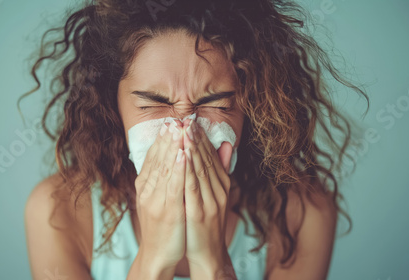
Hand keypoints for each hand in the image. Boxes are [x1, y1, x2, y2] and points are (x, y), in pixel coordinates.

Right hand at [132, 120, 186, 274]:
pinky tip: (183, 154)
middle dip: (167, 137)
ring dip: (172, 146)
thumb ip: (164, 178)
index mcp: (145, 186)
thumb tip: (170, 158)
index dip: (161, 139)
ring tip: (179, 128)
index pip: (153, 157)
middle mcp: (147, 189)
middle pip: (158, 159)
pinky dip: (177, 169)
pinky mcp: (167, 210)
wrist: (157, 254)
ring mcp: (156, 200)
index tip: (169, 122)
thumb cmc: (161, 226)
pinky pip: (173, 186)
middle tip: (174, 118)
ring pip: (165, 168)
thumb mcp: (159, 199)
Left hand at [181, 119, 236, 278]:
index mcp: (222, 184)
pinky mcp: (199, 212)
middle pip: (206, 159)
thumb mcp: (215, 194)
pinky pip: (192, 187)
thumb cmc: (206, 222)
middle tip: (187, 119)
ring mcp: (210, 201)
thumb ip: (219, 170)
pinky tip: (182, 156)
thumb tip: (226, 145)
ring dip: (192, 148)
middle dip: (196, 138)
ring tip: (184, 130)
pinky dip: (187, 170)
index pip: (211, 155)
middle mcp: (218, 190)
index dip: (202, 137)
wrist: (207, 252)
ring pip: (200, 169)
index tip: (192, 120)